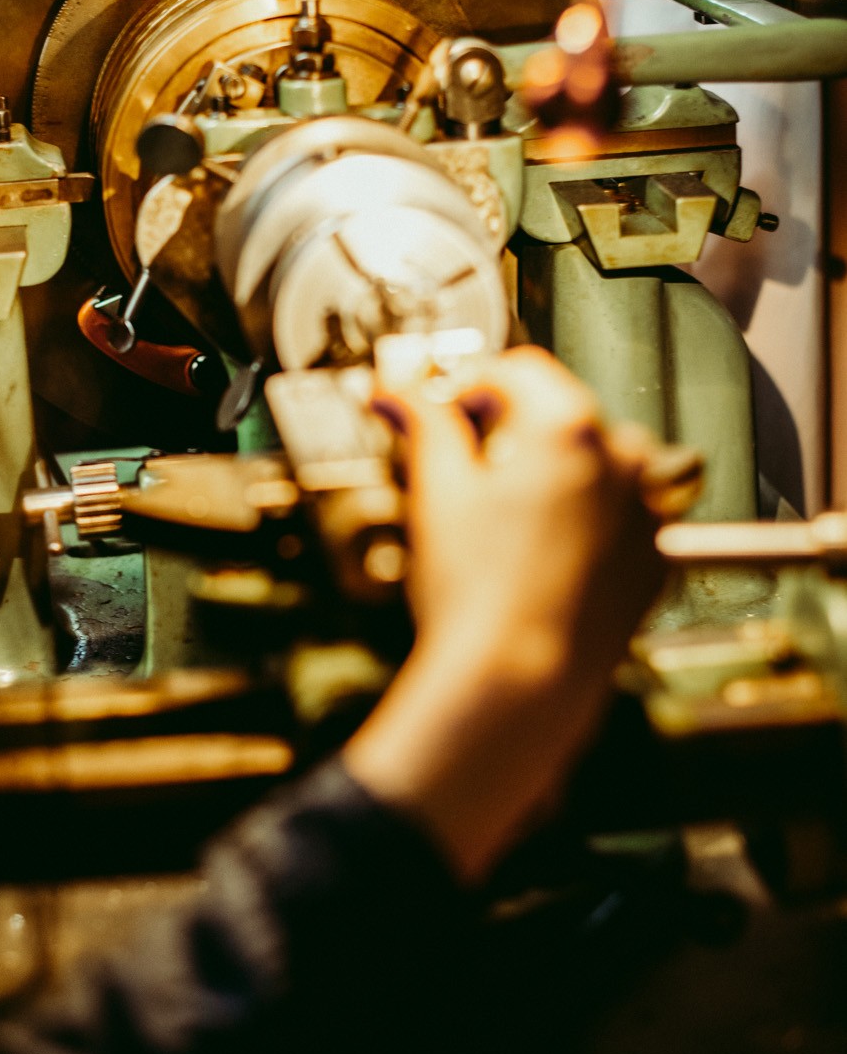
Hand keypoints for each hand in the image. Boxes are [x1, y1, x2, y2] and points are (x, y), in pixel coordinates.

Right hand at [343, 348, 663, 881]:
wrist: (519, 683)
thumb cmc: (478, 593)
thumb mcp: (437, 492)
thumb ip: (426, 426)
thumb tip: (403, 393)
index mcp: (568, 428)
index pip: (520, 370)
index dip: (470, 382)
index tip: (443, 404)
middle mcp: (621, 460)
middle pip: (563, 415)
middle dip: (514, 430)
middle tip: (465, 462)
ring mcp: (644, 513)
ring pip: (601, 464)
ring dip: (558, 472)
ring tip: (507, 512)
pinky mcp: (652, 562)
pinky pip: (623, 517)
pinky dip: (588, 520)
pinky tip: (540, 551)